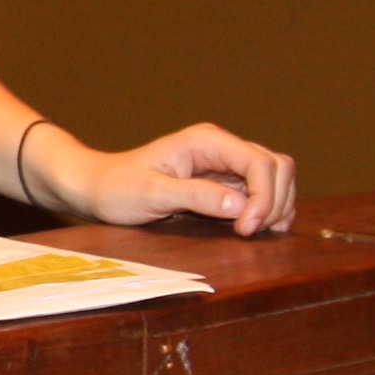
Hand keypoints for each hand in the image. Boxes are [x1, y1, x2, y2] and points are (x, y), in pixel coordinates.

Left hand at [53, 121, 296, 237]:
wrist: (99, 187)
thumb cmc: (118, 188)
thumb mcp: (152, 194)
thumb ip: (196, 196)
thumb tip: (240, 205)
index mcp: (205, 141)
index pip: (259, 162)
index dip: (264, 196)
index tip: (247, 228)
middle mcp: (220, 146)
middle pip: (276, 165)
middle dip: (275, 200)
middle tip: (250, 232)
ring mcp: (224, 162)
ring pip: (275, 176)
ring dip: (276, 205)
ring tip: (254, 231)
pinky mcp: (224, 180)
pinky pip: (262, 189)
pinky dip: (268, 207)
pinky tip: (255, 227)